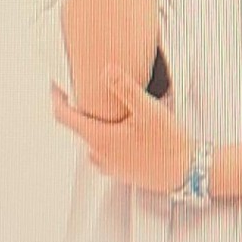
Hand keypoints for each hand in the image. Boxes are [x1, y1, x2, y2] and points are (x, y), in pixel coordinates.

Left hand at [52, 67, 191, 193]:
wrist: (184, 171)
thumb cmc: (167, 143)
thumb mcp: (148, 110)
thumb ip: (125, 89)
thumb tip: (107, 70)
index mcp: (99, 138)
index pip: (65, 118)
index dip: (57, 99)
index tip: (57, 86)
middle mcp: (98, 154)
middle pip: (79, 127)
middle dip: (82, 109)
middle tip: (92, 91)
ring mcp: (108, 165)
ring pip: (93, 139)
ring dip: (97, 124)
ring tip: (112, 110)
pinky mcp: (120, 170)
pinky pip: (105, 151)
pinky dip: (108, 137)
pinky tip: (127, 131)